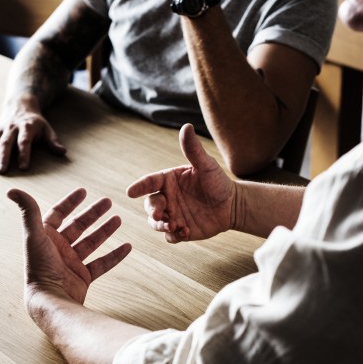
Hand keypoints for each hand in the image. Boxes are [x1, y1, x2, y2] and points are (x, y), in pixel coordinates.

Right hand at [0, 104, 66, 172]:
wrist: (19, 105)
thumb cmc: (35, 123)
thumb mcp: (46, 128)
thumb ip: (53, 141)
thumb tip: (62, 152)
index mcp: (26, 127)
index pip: (24, 141)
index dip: (24, 154)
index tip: (24, 168)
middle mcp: (11, 127)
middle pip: (5, 142)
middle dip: (3, 157)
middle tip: (1, 171)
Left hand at [8, 187, 131, 305]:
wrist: (50, 300)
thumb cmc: (39, 268)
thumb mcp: (33, 235)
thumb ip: (28, 211)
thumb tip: (12, 190)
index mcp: (45, 238)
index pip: (58, 214)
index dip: (70, 202)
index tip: (83, 191)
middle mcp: (58, 249)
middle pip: (78, 226)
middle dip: (93, 213)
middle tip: (108, 201)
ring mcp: (71, 264)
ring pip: (91, 243)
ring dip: (105, 231)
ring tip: (118, 219)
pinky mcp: (83, 278)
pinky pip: (102, 264)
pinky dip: (115, 256)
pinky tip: (127, 247)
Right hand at [127, 124, 234, 242]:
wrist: (232, 205)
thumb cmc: (218, 182)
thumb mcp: (206, 165)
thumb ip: (193, 150)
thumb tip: (186, 126)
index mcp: (168, 181)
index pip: (149, 182)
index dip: (139, 186)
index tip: (130, 192)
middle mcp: (167, 198)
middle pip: (150, 205)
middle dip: (152, 210)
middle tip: (160, 215)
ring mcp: (172, 215)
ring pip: (156, 223)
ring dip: (161, 225)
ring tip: (174, 226)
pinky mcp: (180, 231)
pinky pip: (170, 236)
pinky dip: (173, 236)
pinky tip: (185, 232)